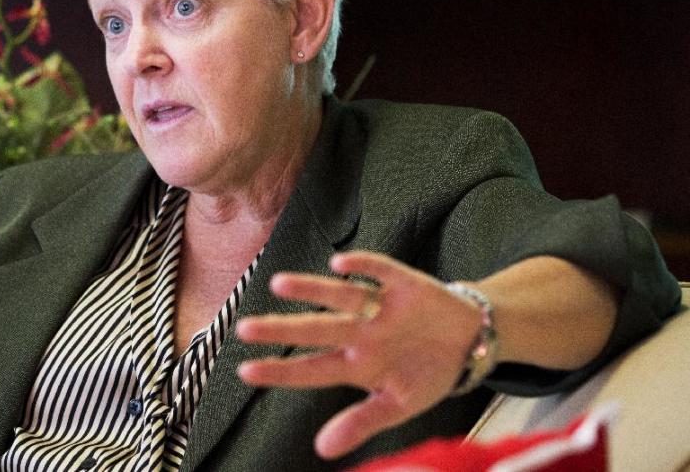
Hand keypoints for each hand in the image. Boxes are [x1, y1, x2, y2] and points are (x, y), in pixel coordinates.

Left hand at [235, 251, 482, 458]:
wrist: (471, 341)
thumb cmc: (427, 373)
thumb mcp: (399, 406)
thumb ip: (361, 424)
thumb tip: (322, 450)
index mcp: (358, 365)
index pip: (312, 369)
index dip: (280, 371)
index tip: (244, 372)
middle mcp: (362, 333)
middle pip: (318, 329)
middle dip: (283, 330)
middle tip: (244, 329)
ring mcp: (381, 308)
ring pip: (341, 296)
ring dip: (312, 289)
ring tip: (279, 285)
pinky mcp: (405, 285)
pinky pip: (381, 271)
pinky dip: (364, 266)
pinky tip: (339, 264)